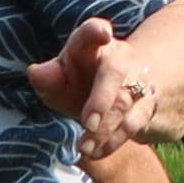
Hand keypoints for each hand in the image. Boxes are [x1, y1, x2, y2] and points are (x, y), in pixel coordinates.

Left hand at [24, 14, 170, 158]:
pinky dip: (115, 140)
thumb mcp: (58, 78)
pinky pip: (135, 122)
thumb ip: (47, 77)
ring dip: (107, 128)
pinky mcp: (147, 102)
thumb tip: (36, 73)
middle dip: (102, 99)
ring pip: (126, 102)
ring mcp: (136, 78)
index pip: (92, 32)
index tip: (102, 33)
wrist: (113, 92)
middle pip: (115, 73)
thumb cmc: (77, 81)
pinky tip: (97, 151)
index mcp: (90, 44)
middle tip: (89, 124)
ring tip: (85, 148)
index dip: (97, 31)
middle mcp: (118, 57)